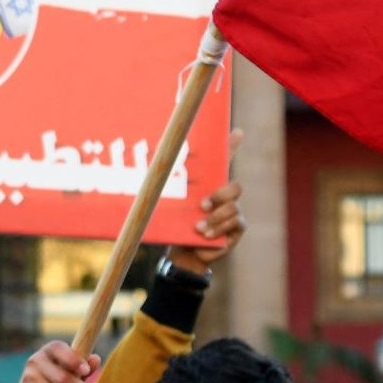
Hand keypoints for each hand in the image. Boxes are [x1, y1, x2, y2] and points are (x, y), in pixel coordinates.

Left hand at [167, 128, 245, 272]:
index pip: (223, 162)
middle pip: (234, 187)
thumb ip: (165, 191)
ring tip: (199, 227)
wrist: (184, 252)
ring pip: (233, 207)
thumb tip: (145, 173)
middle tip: (202, 206)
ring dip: (214, 218)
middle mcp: (225, 196)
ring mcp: (234, 212)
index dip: (231, 146)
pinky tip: (205, 234)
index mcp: (209, 186)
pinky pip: (235, 222)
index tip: (237, 131)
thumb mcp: (172, 206)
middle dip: (219, 195)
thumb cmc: (177, 225)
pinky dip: (217, 228)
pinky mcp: (237, 228)